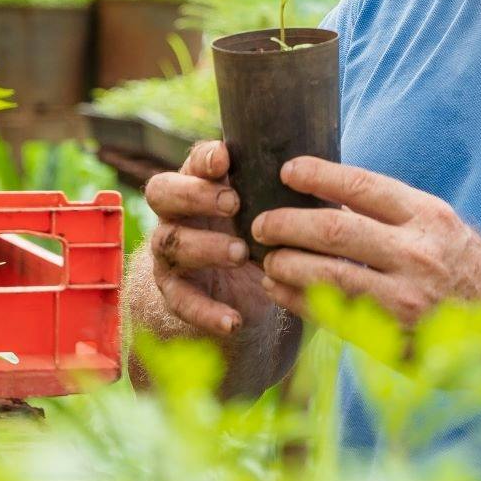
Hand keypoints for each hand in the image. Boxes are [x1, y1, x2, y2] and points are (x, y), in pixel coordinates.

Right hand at [141, 141, 272, 338]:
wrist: (245, 291)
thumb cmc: (262, 234)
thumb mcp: (274, 211)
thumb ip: (283, 191)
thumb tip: (317, 173)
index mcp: (201, 184)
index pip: (192, 163)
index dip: (204, 159)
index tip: (226, 159)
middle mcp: (177, 214)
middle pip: (162, 192)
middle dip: (194, 195)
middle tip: (233, 203)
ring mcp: (170, 253)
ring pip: (170, 243)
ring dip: (205, 247)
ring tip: (240, 253)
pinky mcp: (175, 291)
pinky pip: (181, 301)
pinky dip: (205, 311)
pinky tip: (233, 320)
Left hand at [251, 158, 480, 324]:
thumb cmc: (471, 272)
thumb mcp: (443, 230)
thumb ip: (395, 215)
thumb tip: (329, 197)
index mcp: (429, 216)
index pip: (360, 185)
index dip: (316, 174)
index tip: (286, 171)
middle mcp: (418, 252)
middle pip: (332, 229)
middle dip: (285, 223)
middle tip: (259, 222)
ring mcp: (406, 297)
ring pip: (326, 274)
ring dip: (285, 264)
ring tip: (266, 258)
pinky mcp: (395, 336)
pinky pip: (334, 313)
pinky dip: (300, 299)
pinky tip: (281, 290)